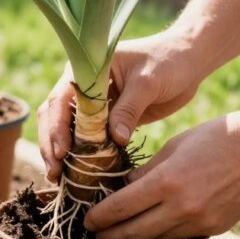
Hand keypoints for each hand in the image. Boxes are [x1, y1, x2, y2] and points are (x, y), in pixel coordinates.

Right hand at [37, 32, 204, 180]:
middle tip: (54, 173)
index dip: (57, 127)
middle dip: (51, 144)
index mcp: (85, 69)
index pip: (61, 99)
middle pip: (55, 116)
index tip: (62, 152)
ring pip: (67, 130)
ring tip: (59, 178)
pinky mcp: (106, 119)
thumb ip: (129, 109)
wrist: (188, 61)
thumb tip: (115, 139)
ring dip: (61, 153)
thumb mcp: (148, 83)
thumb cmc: (167, 61)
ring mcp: (93, 104)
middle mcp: (82, 86)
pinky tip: (79, 174)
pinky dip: (82, 155)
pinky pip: (88, 138)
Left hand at [83, 110, 239, 238]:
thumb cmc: (215, 137)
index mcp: (167, 180)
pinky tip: (149, 233)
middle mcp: (182, 206)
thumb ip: (146, 171)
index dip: (99, 216)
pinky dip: (160, 238)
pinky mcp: (214, 228)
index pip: (120, 207)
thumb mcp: (173, 146)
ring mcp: (200, 221)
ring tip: (117, 236)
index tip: (87, 218)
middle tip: (95, 233)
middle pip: (134, 232)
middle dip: (109, 235)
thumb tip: (122, 189)